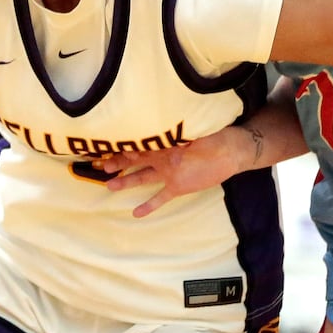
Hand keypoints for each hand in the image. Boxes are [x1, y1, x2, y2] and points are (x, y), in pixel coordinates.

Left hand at [96, 126, 255, 216]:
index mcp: (166, 141)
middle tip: (100, 165)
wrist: (233, 151)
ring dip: (126, 182)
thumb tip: (156, 118)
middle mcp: (164, 157)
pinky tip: (136, 213)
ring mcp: (170, 174)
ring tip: (109, 186)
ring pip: (143, 178)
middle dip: (118, 162)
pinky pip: (161, 198)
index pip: (140, 142)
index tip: (107, 143)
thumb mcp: (191, 125)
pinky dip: (149, 206)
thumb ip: (173, 127)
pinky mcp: (179, 187)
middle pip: (136, 159)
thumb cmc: (213, 133)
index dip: (123, 143)